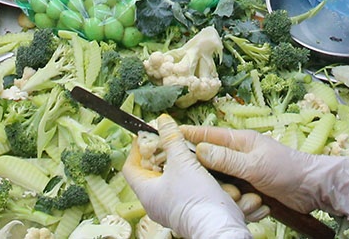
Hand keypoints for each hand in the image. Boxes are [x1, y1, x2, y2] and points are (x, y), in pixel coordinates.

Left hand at [123, 130, 250, 238]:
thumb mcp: (182, 161)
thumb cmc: (195, 198)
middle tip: (170, 139)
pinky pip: (184, 189)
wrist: (219, 226)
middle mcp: (155, 203)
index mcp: (146, 193)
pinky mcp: (188, 211)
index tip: (148, 134)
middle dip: (161, 154)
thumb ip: (171, 138)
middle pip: (150, 172)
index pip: (130, 167)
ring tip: (188, 150)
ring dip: (178, 163)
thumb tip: (162, 120)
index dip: (137, 148)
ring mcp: (171, 208)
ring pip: (170, 180)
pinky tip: (201, 166)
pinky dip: (190, 175)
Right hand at [182, 126, 348, 218]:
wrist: (312, 189)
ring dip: (216, 186)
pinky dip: (228, 197)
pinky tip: (223, 202)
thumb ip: (227, 160)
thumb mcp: (255, 165)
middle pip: (211, 158)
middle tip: (177, 171)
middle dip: (198, 165)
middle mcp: (241, 153)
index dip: (189, 134)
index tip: (169, 132)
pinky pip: (232, 190)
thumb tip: (199, 150)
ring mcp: (245, 170)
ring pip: (220, 177)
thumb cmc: (287, 171)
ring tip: (203, 191)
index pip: (209, 135)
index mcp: (241, 140)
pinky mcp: (251, 186)